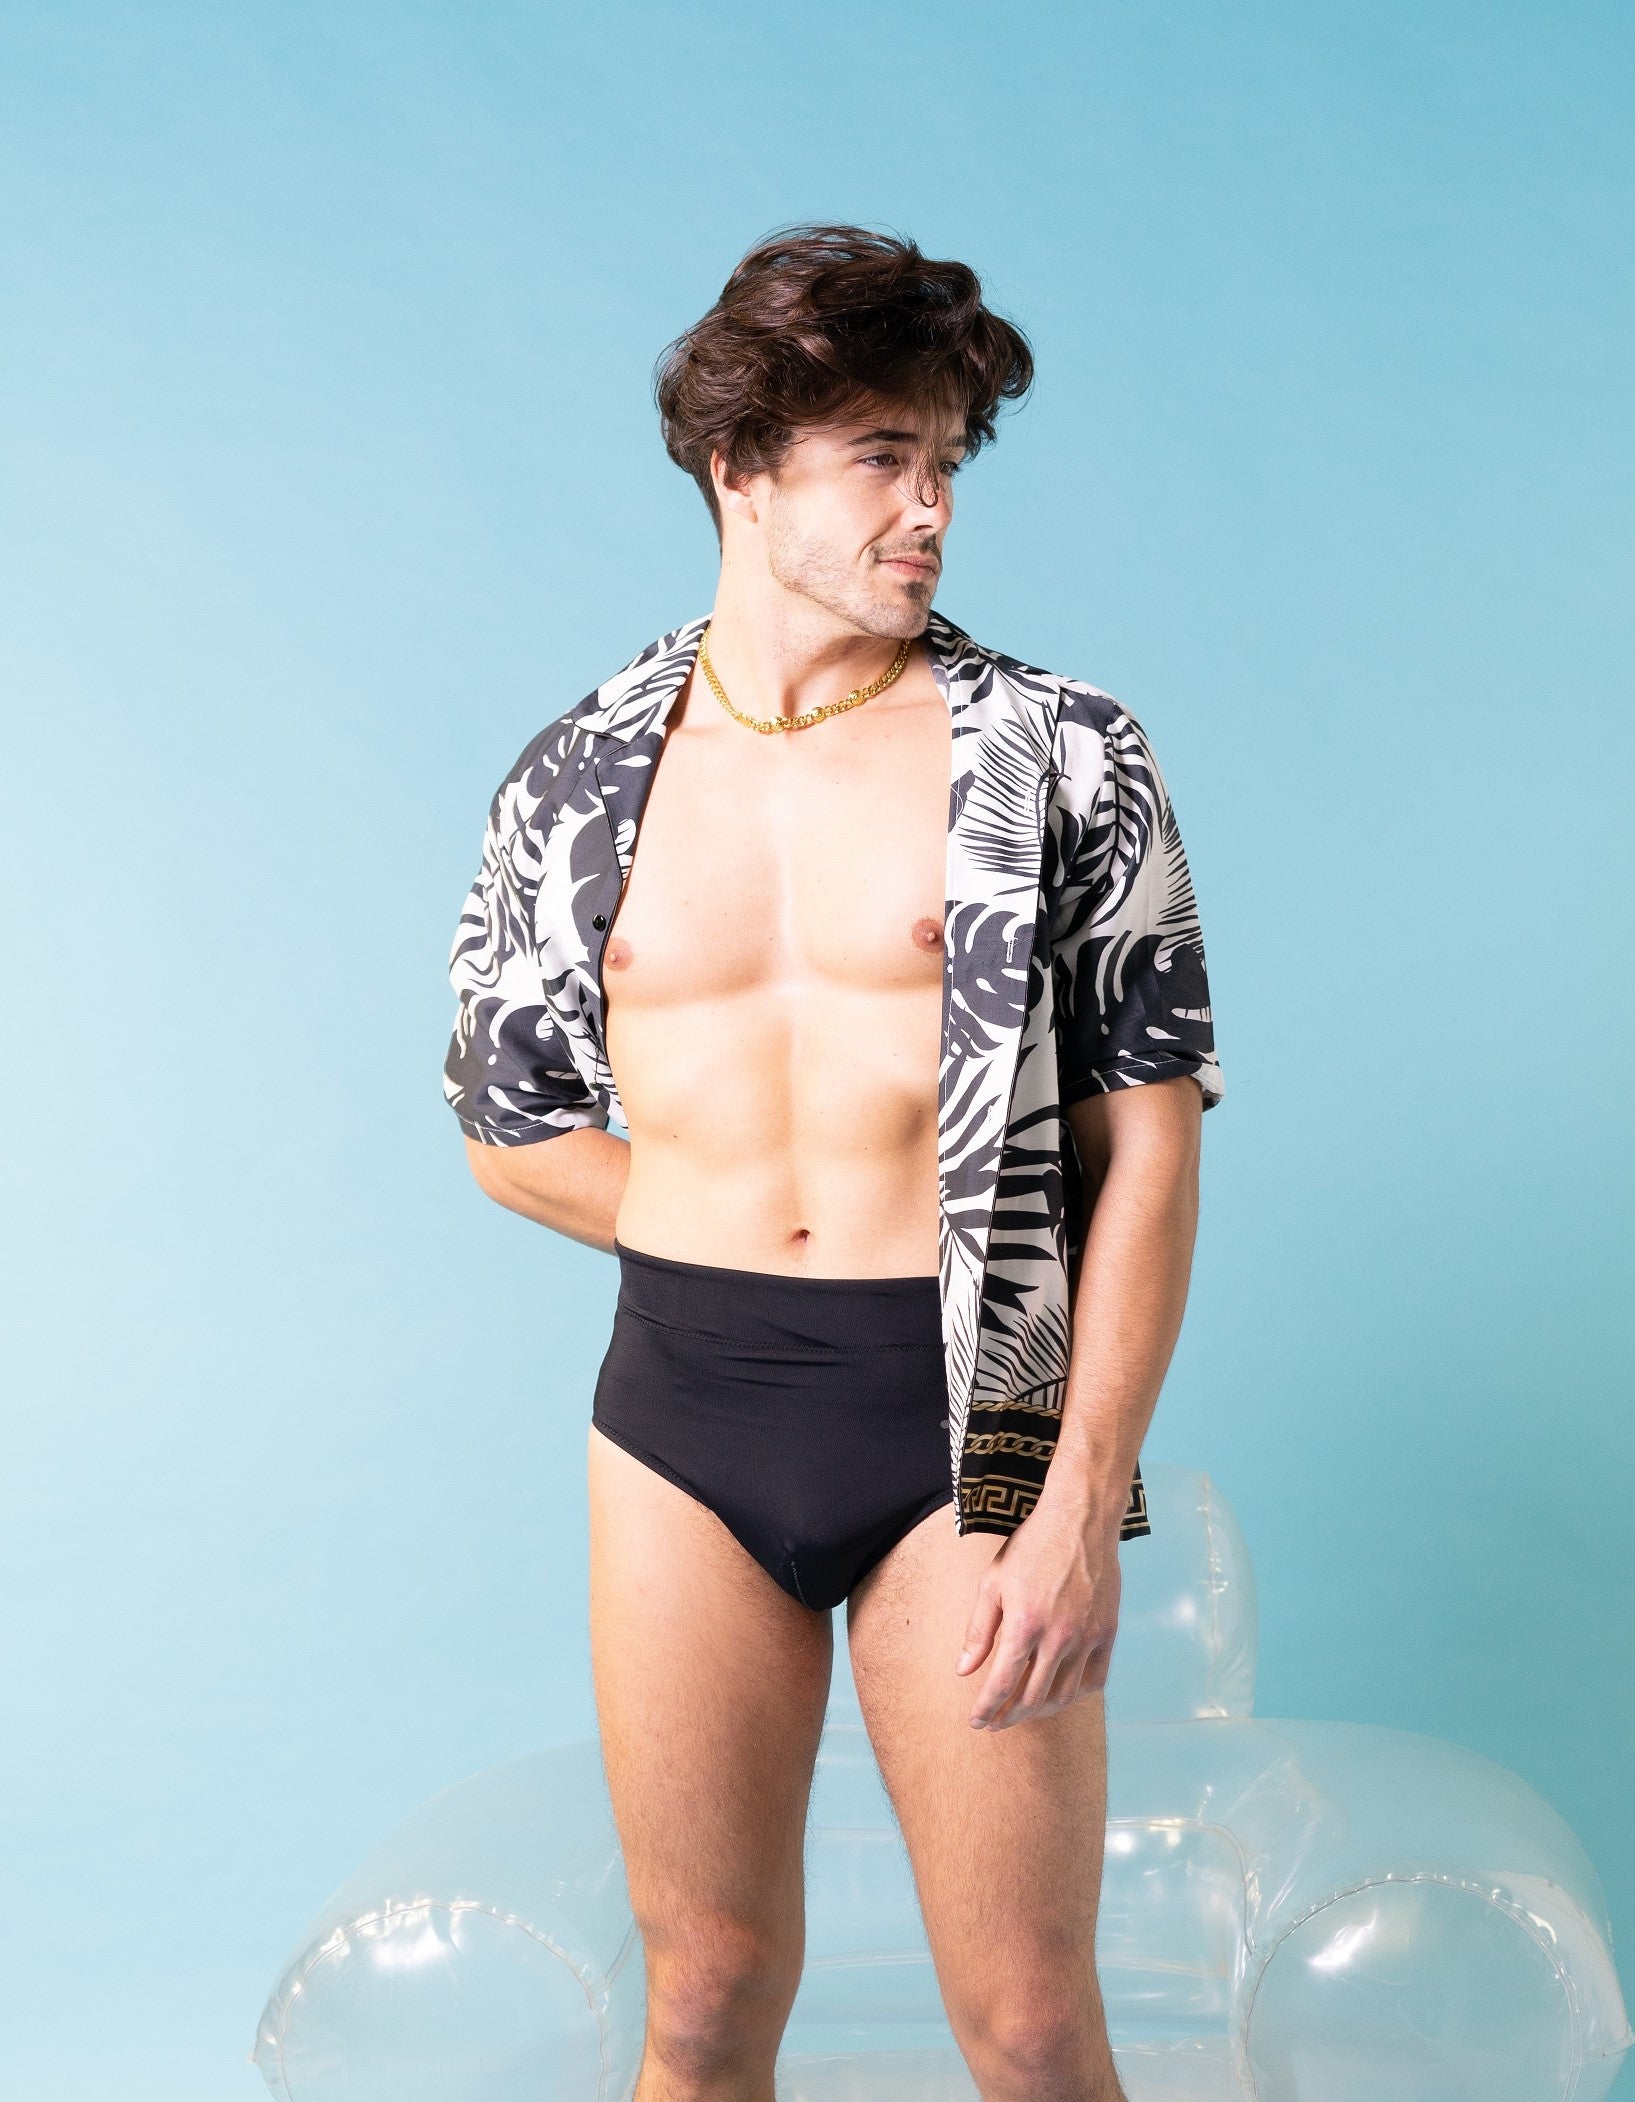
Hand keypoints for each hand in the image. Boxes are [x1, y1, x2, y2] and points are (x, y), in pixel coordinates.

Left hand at [954, 1493, 1121, 1729]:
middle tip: (996, 1723)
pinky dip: (1075, 1695)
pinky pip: (1094, 1680)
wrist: (1080, 1519)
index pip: (1001, 1684)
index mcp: (1024, 1624)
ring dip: (1041, 1711)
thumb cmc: (1032, 1547)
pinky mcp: (1108, 1632)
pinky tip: (1060, 1694)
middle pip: (1032, 1697)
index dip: (986, 1709)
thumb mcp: (993, 1582)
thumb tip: (963, 1670)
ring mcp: (1087, 1637)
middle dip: (1009, 1716)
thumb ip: (978, 1630)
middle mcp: (1058, 1637)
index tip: (976, 1721)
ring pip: (1064, 1695)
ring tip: (1023, 1711)